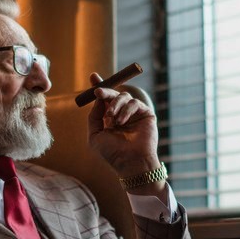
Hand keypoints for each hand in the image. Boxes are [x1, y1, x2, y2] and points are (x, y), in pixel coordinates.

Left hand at [86, 73, 163, 192]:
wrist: (130, 162)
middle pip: (114, 94)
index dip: (100, 86)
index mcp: (110, 119)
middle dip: (105, 91)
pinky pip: (135, 103)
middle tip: (98, 92)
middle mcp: (122, 114)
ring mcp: (135, 114)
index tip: (93, 76)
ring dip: (114, 105)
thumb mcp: (95, 135)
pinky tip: (122, 122)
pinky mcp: (146, 114)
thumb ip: (94, 116)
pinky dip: (126, 110)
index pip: (104, 100)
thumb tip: (98, 99)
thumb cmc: (112, 153)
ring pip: (124, 96)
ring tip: (112, 119)